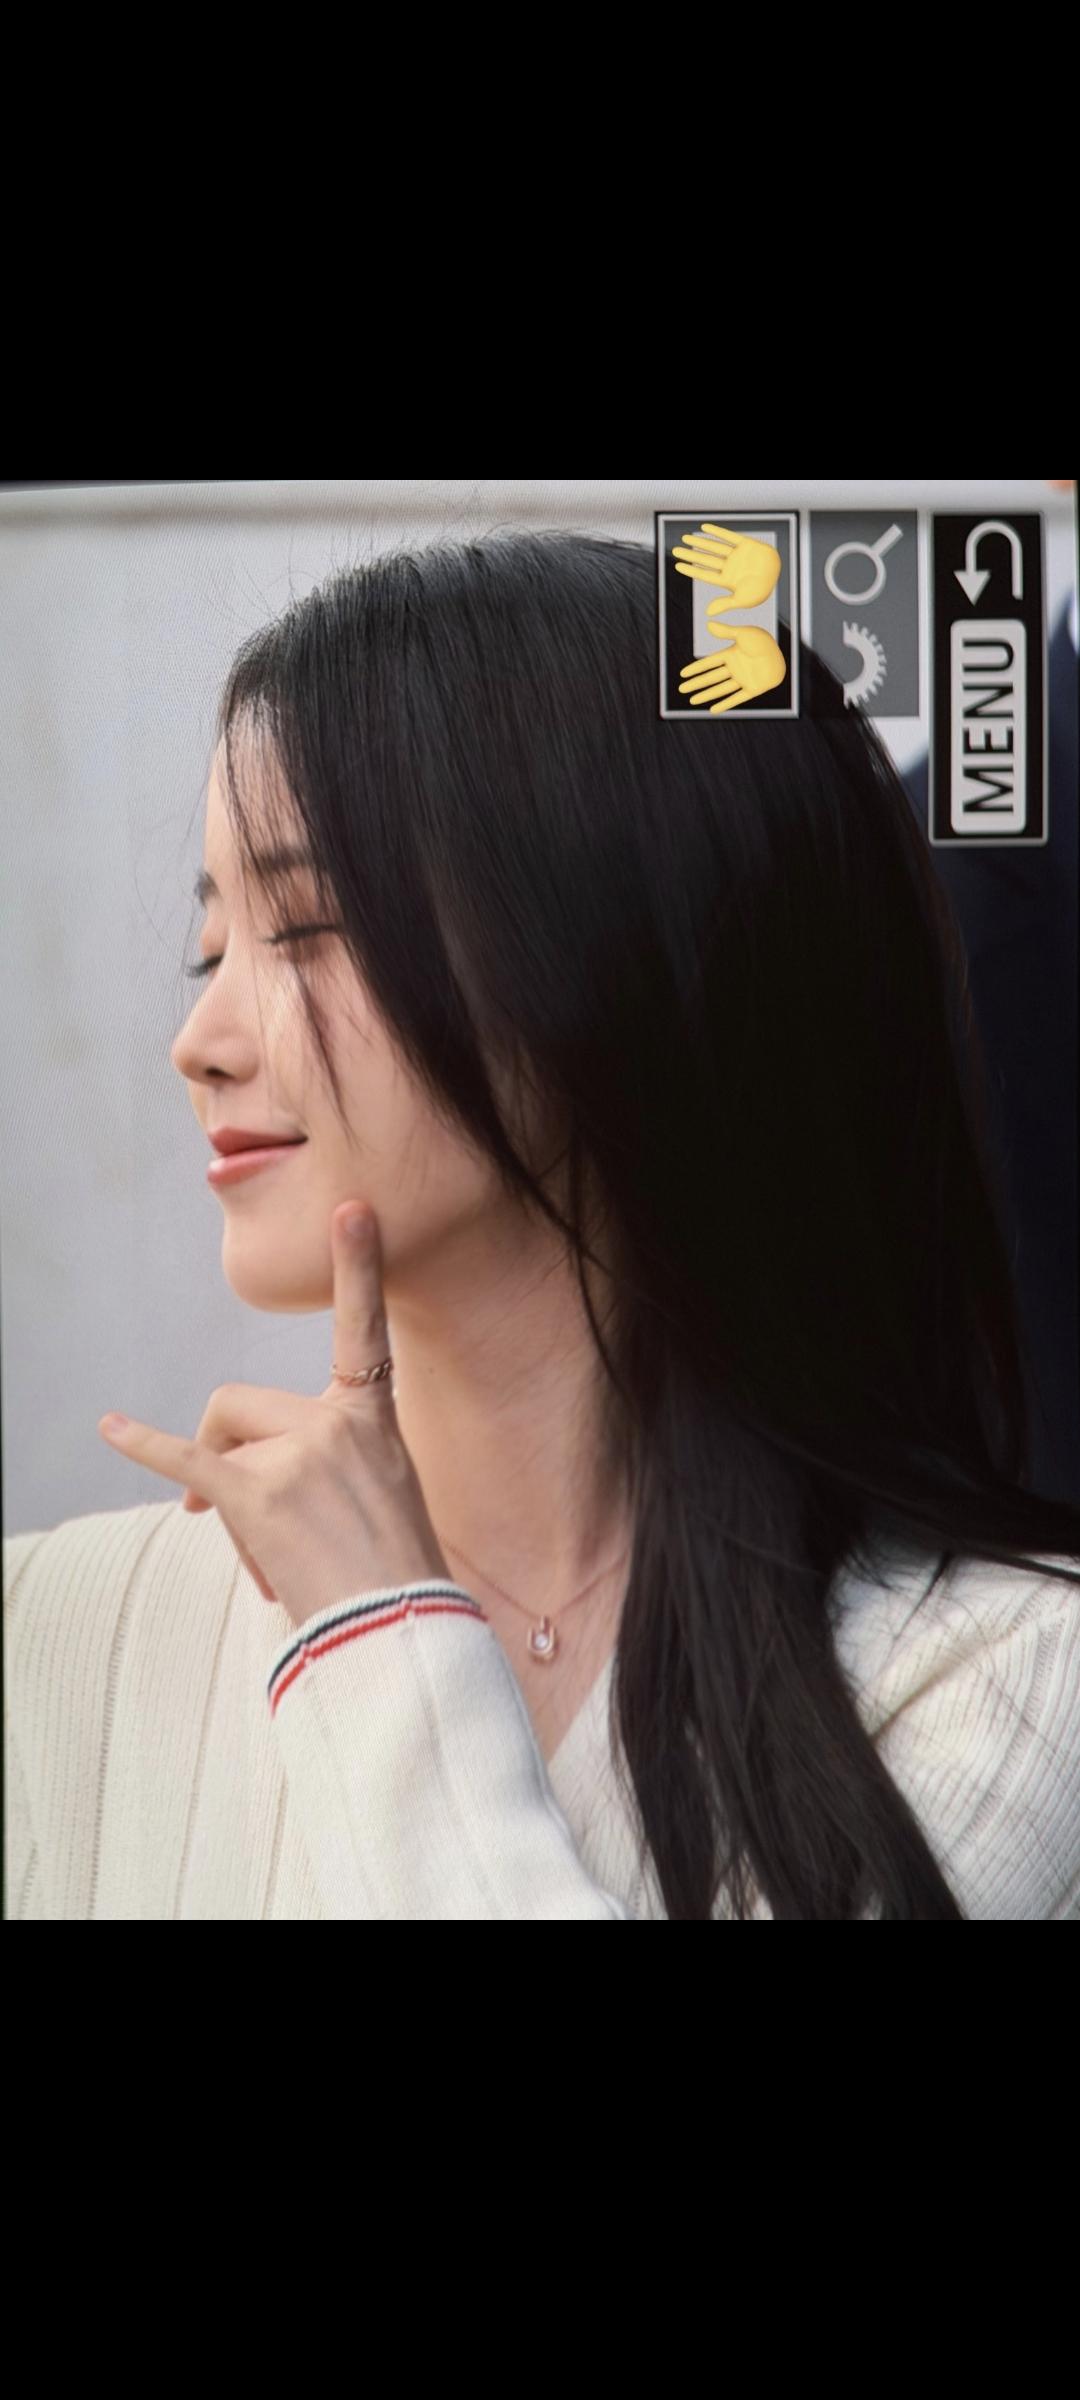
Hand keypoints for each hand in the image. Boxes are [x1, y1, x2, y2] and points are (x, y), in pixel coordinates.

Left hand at [97, 1203, 449, 1630]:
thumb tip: (256, 1474)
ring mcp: (296, 1456)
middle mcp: (334, 1423)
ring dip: (227, 1496)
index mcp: (373, 1416)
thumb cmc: (393, 1569)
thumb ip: (335, 1455)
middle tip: (246, 1511)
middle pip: (242, 1404)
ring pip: (222, 1447)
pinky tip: (112, 1427)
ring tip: (270, 1552)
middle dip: (229, 1449)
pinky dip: (144, 1444)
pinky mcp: (255, 1494)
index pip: (365, 1329)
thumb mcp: (386, 1488)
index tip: (353, 1210)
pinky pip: (186, 1459)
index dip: (360, 1266)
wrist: (396, 1627)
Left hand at [671, 522, 781, 614]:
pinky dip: (717, 531)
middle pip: (705, 559)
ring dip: (699, 542)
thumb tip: (708, 612)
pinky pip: (728, 536)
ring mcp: (736, 555)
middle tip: (675, 550)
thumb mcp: (742, 600)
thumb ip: (725, 604)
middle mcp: (729, 566)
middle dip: (690, 554)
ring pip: (714, 547)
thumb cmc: (762, 590)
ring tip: (685, 538)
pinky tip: (704, 528)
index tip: (677, 565)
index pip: (704, 574)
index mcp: (727, 580)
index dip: (690, 569)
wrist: (779, 575)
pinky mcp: (745, 543)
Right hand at [678, 622, 785, 713]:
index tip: (682, 674)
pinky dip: (724, 704)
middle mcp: (735, 668)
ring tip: (692, 701)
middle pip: (711, 678)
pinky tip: (712, 710)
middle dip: (696, 684)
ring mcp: (743, 679)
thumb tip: (709, 624)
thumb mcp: (743, 634)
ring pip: (719, 689)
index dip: (695, 668)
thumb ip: (726, 631)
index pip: (709, 663)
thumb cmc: (764, 642)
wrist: (781, 656)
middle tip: (681, 689)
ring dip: (706, 695)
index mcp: (732, 654)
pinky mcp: (752, 689)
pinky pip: (735, 699)